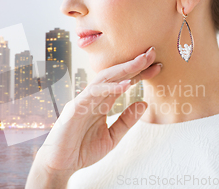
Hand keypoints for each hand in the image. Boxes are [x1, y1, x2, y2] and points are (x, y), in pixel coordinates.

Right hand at [26, 47, 160, 187]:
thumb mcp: (112, 137)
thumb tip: (144, 103)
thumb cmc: (82, 150)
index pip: (123, 83)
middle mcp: (93, 98)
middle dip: (134, 64)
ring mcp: (83, 101)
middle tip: (152, 53)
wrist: (60, 165)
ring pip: (105, 78)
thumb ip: (127, 120)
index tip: (158, 67)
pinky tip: (126, 84)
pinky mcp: (75, 108)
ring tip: (141, 61)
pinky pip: (94, 93)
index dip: (140, 74)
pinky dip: (110, 87)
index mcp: (102, 104)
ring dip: (124, 69)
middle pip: (116, 76)